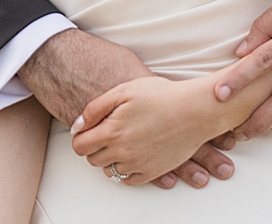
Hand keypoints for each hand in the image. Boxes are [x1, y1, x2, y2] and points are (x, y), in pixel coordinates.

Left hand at [18, 30, 233, 189]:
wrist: (194, 110)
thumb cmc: (160, 95)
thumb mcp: (123, 91)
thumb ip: (95, 109)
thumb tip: (77, 127)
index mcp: (112, 131)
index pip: (80, 146)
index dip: (79, 138)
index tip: (86, 132)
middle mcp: (123, 152)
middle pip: (93, 160)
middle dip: (94, 147)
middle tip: (105, 133)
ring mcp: (138, 164)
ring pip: (110, 171)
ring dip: (109, 159)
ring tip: (120, 142)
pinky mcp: (153, 171)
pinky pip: (129, 180)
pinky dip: (126, 170)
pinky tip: (132, 154)